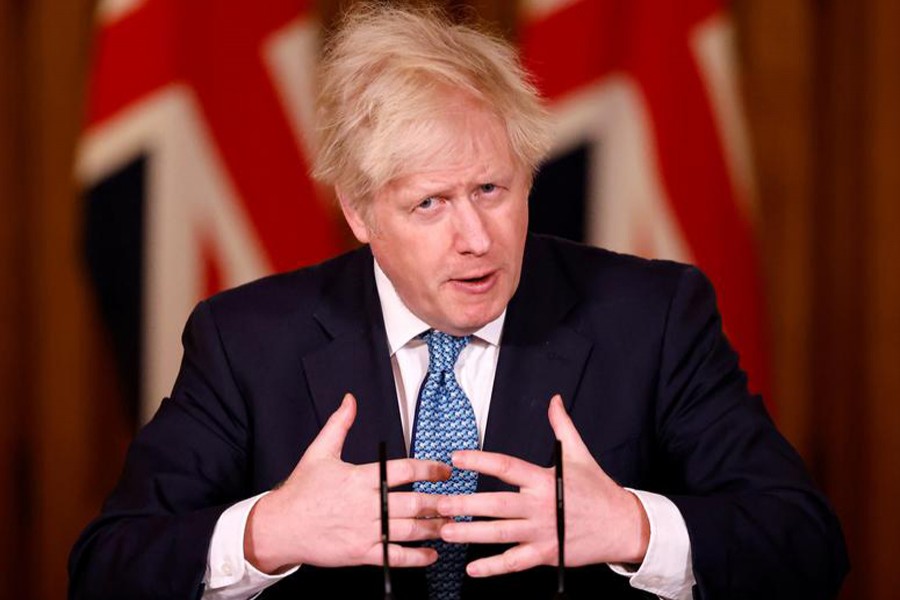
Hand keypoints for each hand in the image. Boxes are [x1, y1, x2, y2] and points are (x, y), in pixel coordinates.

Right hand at [244, 393, 451, 572]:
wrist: (279, 527)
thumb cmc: (300, 491)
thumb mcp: (319, 452)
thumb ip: (339, 425)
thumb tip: (350, 399)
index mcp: (361, 478)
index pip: (405, 471)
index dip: (431, 469)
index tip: (446, 471)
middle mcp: (367, 505)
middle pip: (415, 504)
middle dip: (441, 504)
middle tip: (458, 502)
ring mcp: (365, 531)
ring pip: (410, 531)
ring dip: (435, 529)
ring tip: (451, 526)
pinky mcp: (361, 554)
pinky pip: (395, 557)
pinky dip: (418, 558)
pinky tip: (432, 554)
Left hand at [437, 394, 649, 576]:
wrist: (623, 525)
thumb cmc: (598, 489)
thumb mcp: (579, 454)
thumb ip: (561, 426)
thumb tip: (553, 400)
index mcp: (543, 479)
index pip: (506, 466)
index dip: (479, 460)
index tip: (456, 458)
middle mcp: (540, 506)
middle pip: (496, 504)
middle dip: (465, 504)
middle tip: (440, 503)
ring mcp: (542, 532)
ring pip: (500, 534)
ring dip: (471, 533)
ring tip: (445, 532)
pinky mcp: (546, 554)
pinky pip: (515, 562)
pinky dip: (493, 567)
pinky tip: (472, 568)